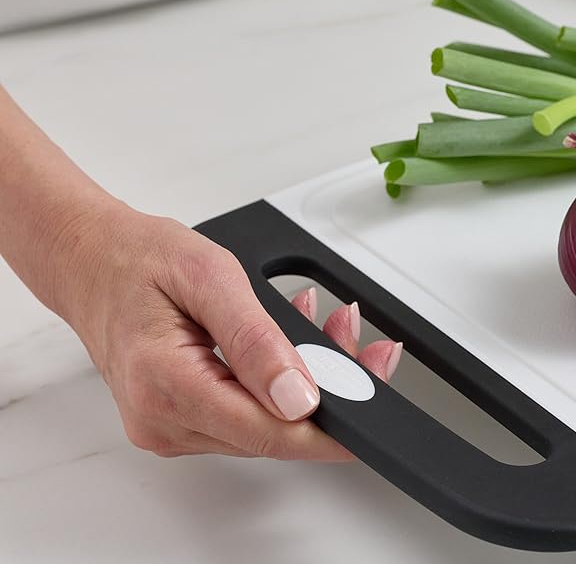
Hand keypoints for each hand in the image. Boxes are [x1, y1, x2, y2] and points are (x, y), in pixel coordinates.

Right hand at [63, 208, 399, 459]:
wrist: (88, 260)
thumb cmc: (135, 259)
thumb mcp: (209, 277)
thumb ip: (257, 340)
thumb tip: (297, 396)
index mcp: (165, 386)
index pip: (268, 433)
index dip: (330, 427)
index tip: (370, 405)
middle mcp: (163, 421)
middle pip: (273, 432)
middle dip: (326, 389)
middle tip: (357, 336)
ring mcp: (168, 427)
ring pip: (264, 426)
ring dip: (304, 382)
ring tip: (322, 324)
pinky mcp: (177, 422)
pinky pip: (244, 416)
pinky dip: (276, 383)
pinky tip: (288, 346)